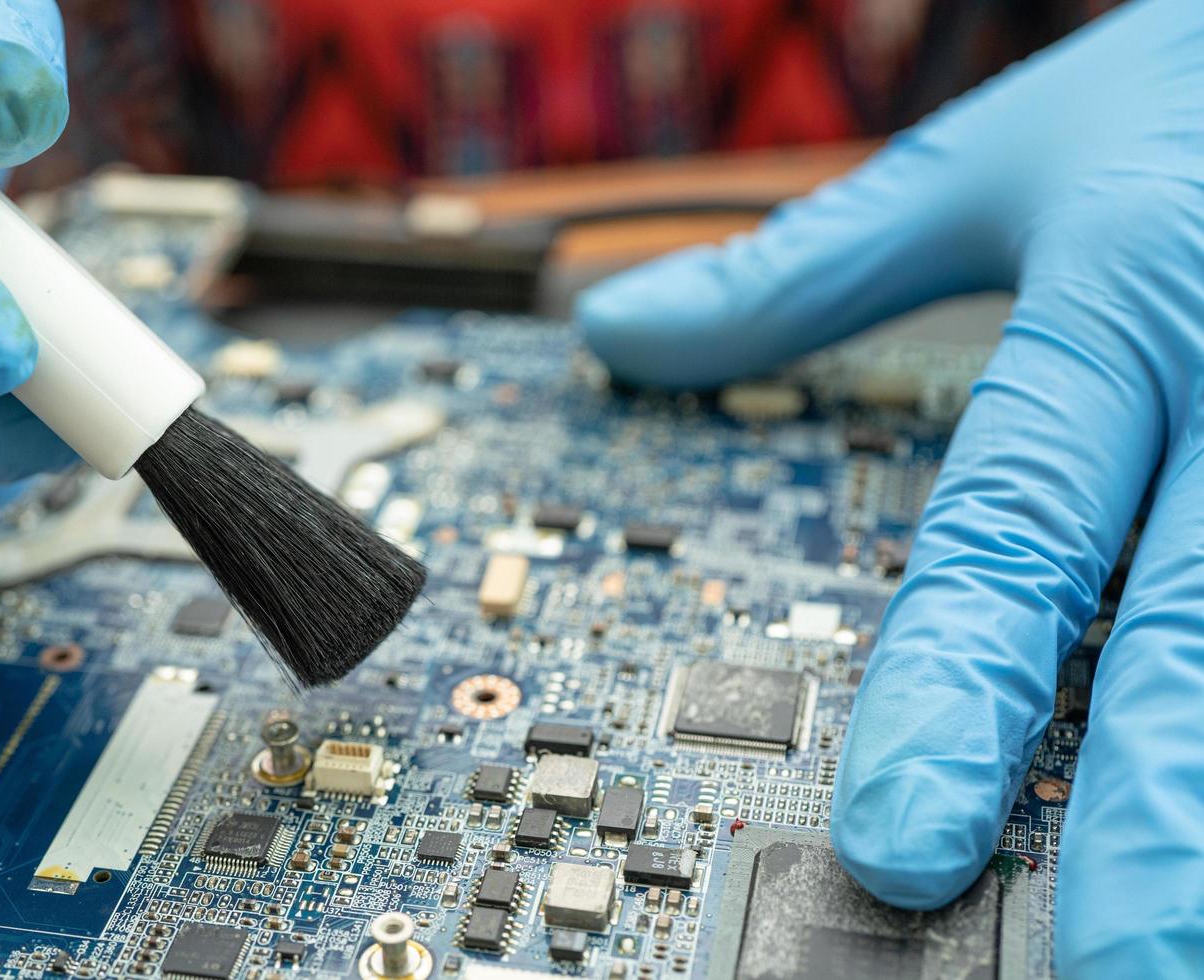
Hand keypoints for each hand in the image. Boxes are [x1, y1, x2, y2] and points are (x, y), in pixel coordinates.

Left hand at [578, 1, 1203, 973]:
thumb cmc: (1174, 108)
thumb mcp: (992, 162)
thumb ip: (808, 266)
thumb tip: (620, 333)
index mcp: (1121, 304)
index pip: (1016, 525)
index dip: (955, 686)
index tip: (898, 842)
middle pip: (1196, 621)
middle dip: (1162, 811)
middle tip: (1114, 966)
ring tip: (1193, 946)